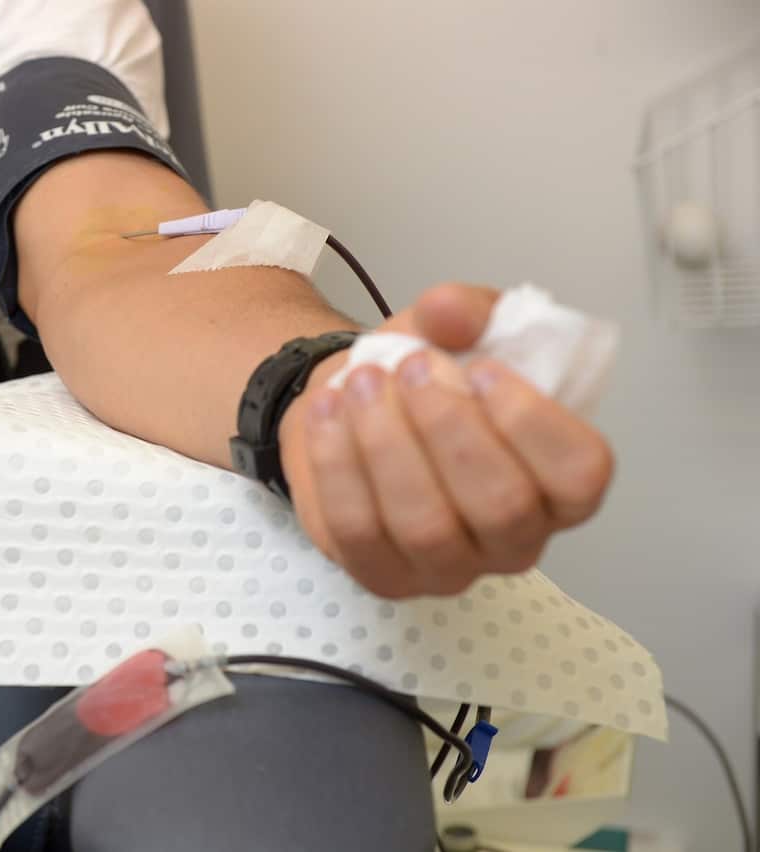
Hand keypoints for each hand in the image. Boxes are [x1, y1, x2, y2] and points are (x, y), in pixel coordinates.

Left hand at [279, 284, 613, 598]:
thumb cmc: (424, 375)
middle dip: (448, 426)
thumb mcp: (455, 326)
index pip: (580, 474)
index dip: (531, 421)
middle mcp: (515, 539)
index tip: (484, 369)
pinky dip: (336, 464)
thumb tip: (450, 310)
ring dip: (386, 443)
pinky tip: (327, 411)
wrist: (354, 400)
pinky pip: (356, 531)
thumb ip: (466, 310)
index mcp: (560, 483)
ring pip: (424, 526)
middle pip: (500, 506)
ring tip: (362, 382)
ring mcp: (447, 568)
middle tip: (412, 366)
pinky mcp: (380, 573)